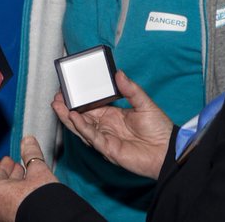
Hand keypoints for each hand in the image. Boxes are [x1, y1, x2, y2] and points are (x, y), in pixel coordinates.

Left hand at [0, 135, 56, 221]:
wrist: (58, 221)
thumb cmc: (42, 199)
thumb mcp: (39, 171)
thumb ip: (31, 154)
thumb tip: (28, 140)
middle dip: (3, 171)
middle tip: (10, 162)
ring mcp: (4, 217)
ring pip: (2, 195)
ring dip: (10, 182)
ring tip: (22, 172)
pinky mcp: (14, 221)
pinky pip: (9, 205)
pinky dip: (14, 193)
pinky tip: (27, 188)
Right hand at [53, 70, 171, 179]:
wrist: (168, 150)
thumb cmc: (159, 129)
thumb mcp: (144, 103)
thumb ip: (130, 89)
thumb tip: (119, 73)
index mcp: (112, 115)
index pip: (91, 105)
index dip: (79, 98)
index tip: (68, 88)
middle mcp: (106, 126)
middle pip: (82, 116)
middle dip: (68, 107)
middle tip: (56, 96)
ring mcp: (106, 138)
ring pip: (82, 127)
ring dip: (69, 117)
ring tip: (57, 104)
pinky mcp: (108, 148)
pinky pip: (92, 137)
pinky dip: (82, 127)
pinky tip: (73, 116)